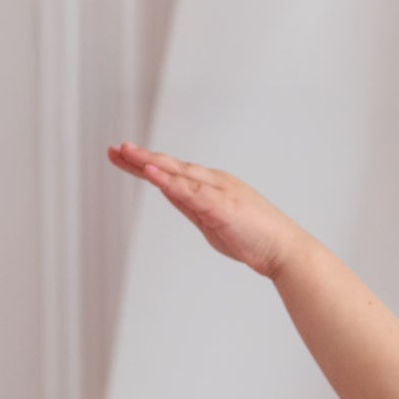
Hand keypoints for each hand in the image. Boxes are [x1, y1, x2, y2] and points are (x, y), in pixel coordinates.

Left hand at [111, 144, 300, 276]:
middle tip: (114, 149)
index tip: (122, 156)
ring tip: (126, 152)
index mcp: (211, 186)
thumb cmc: (254, 237)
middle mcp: (213, 182)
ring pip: (177, 172)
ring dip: (150, 162)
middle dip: (140, 157)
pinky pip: (189, 190)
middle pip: (170, 166)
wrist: (284, 249)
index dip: (145, 163)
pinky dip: (168, 180)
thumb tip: (169, 193)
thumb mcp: (212, 221)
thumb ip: (191, 205)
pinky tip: (150, 172)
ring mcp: (218, 191)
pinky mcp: (221, 205)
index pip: (172, 171)